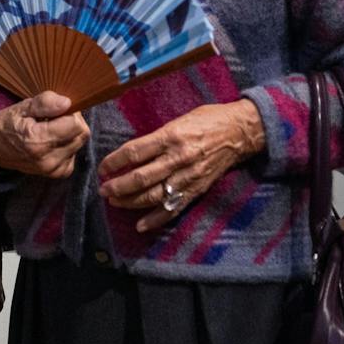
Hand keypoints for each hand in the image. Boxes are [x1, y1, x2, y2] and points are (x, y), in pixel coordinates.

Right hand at [0, 92, 88, 177]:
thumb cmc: (7, 125)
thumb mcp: (21, 108)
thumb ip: (44, 103)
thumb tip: (67, 102)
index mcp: (38, 142)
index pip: (75, 124)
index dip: (69, 112)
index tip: (56, 109)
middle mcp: (48, 159)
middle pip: (81, 134)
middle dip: (72, 121)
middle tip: (53, 117)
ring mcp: (54, 169)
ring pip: (79, 143)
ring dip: (70, 133)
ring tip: (50, 129)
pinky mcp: (58, 173)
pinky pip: (75, 153)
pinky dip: (67, 145)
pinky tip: (52, 141)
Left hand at [97, 98, 265, 231]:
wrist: (240, 132)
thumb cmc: (207, 119)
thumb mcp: (178, 120)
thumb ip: (157, 137)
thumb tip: (132, 153)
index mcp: (171, 136)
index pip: (134, 152)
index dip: (114, 161)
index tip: (103, 167)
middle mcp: (178, 158)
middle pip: (141, 177)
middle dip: (118, 186)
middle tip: (103, 190)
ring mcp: (188, 176)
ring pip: (154, 195)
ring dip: (131, 202)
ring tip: (115, 202)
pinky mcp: (197, 189)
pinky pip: (174, 207)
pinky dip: (156, 219)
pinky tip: (141, 225)